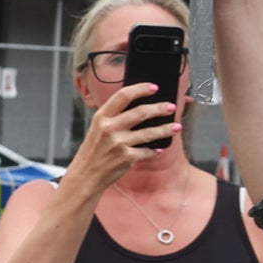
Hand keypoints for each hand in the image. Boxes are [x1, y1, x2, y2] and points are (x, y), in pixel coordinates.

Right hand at [62, 81, 175, 195]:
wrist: (85, 175)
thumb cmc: (94, 151)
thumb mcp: (97, 128)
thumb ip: (114, 117)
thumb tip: (140, 107)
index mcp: (101, 117)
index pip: (123, 96)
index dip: (141, 89)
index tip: (155, 87)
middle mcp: (109, 128)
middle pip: (141, 112)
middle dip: (159, 108)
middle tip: (171, 107)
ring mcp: (118, 143)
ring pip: (149, 132)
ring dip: (165, 129)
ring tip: (177, 126)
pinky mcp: (126, 158)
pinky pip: (147, 151)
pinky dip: (155, 150)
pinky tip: (160, 149)